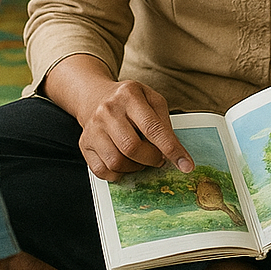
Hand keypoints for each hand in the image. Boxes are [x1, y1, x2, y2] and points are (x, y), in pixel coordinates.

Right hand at [78, 78, 194, 180]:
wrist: (95, 96)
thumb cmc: (129, 100)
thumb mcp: (151, 99)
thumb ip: (163, 121)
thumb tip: (173, 150)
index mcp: (129, 95)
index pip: (153, 128)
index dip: (171, 149)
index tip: (186, 165)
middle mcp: (108, 111)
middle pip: (132, 148)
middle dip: (152, 159)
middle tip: (159, 158)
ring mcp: (93, 128)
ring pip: (116, 162)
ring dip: (136, 167)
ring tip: (142, 158)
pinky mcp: (84, 144)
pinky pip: (102, 171)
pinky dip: (118, 174)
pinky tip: (126, 163)